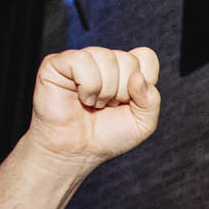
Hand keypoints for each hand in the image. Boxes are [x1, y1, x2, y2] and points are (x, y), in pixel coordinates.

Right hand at [23, 47, 161, 163]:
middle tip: (108, 106)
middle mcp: (104, 60)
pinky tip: (82, 98)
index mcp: (125, 70)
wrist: (76, 152)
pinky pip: (83, 60)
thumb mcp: (142, 124)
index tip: (129, 101)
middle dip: (123, 92)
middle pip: (129, 60)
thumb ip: (151, 101)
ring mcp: (81, 59)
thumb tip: (137, 77)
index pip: (146, 57)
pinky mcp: (57, 63)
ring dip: (105, 91)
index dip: (144, 82)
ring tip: (94, 104)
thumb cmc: (106, 136)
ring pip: (107, 58)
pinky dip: (88, 86)